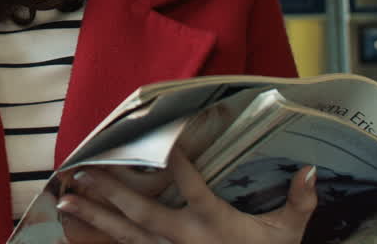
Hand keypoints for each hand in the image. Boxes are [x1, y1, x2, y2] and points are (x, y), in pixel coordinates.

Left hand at [56, 147, 316, 243]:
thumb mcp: (289, 233)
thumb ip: (299, 203)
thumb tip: (311, 170)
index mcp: (216, 224)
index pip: (194, 189)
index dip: (178, 165)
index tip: (161, 142)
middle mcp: (186, 239)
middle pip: (143, 213)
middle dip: (111, 192)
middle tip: (80, 173)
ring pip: (126, 234)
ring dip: (94, 216)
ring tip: (65, 199)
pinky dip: (101, 239)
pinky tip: (75, 231)